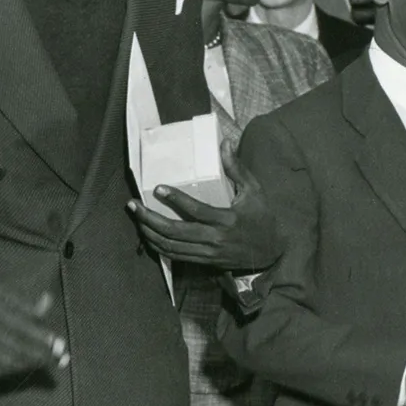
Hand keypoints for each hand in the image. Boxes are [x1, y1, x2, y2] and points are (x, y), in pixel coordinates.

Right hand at [0, 286, 69, 380]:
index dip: (43, 337)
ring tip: (45, 362)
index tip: (60, 344)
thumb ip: (24, 301)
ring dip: (30, 364)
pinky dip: (13, 370)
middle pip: (17, 345)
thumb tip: (47, 301)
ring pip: (7, 360)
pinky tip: (25, 366)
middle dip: (41, 354)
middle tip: (59, 358)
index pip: (22, 325)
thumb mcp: (1, 292)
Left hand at [130, 170, 282, 270]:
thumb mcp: (254, 190)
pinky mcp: (204, 262)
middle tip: (134, 205)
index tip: (158, 188)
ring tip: (136, 217)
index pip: (197, 210)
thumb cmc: (262, 217)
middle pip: (175, 231)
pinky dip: (158, 247)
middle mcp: (215, 239)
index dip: (176, 199)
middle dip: (150, 219)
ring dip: (149, 233)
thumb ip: (237, 168)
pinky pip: (175, 256)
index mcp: (228, 219)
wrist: (272, 251)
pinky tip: (147, 235)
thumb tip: (225, 144)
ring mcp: (208, 253)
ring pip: (171, 246)